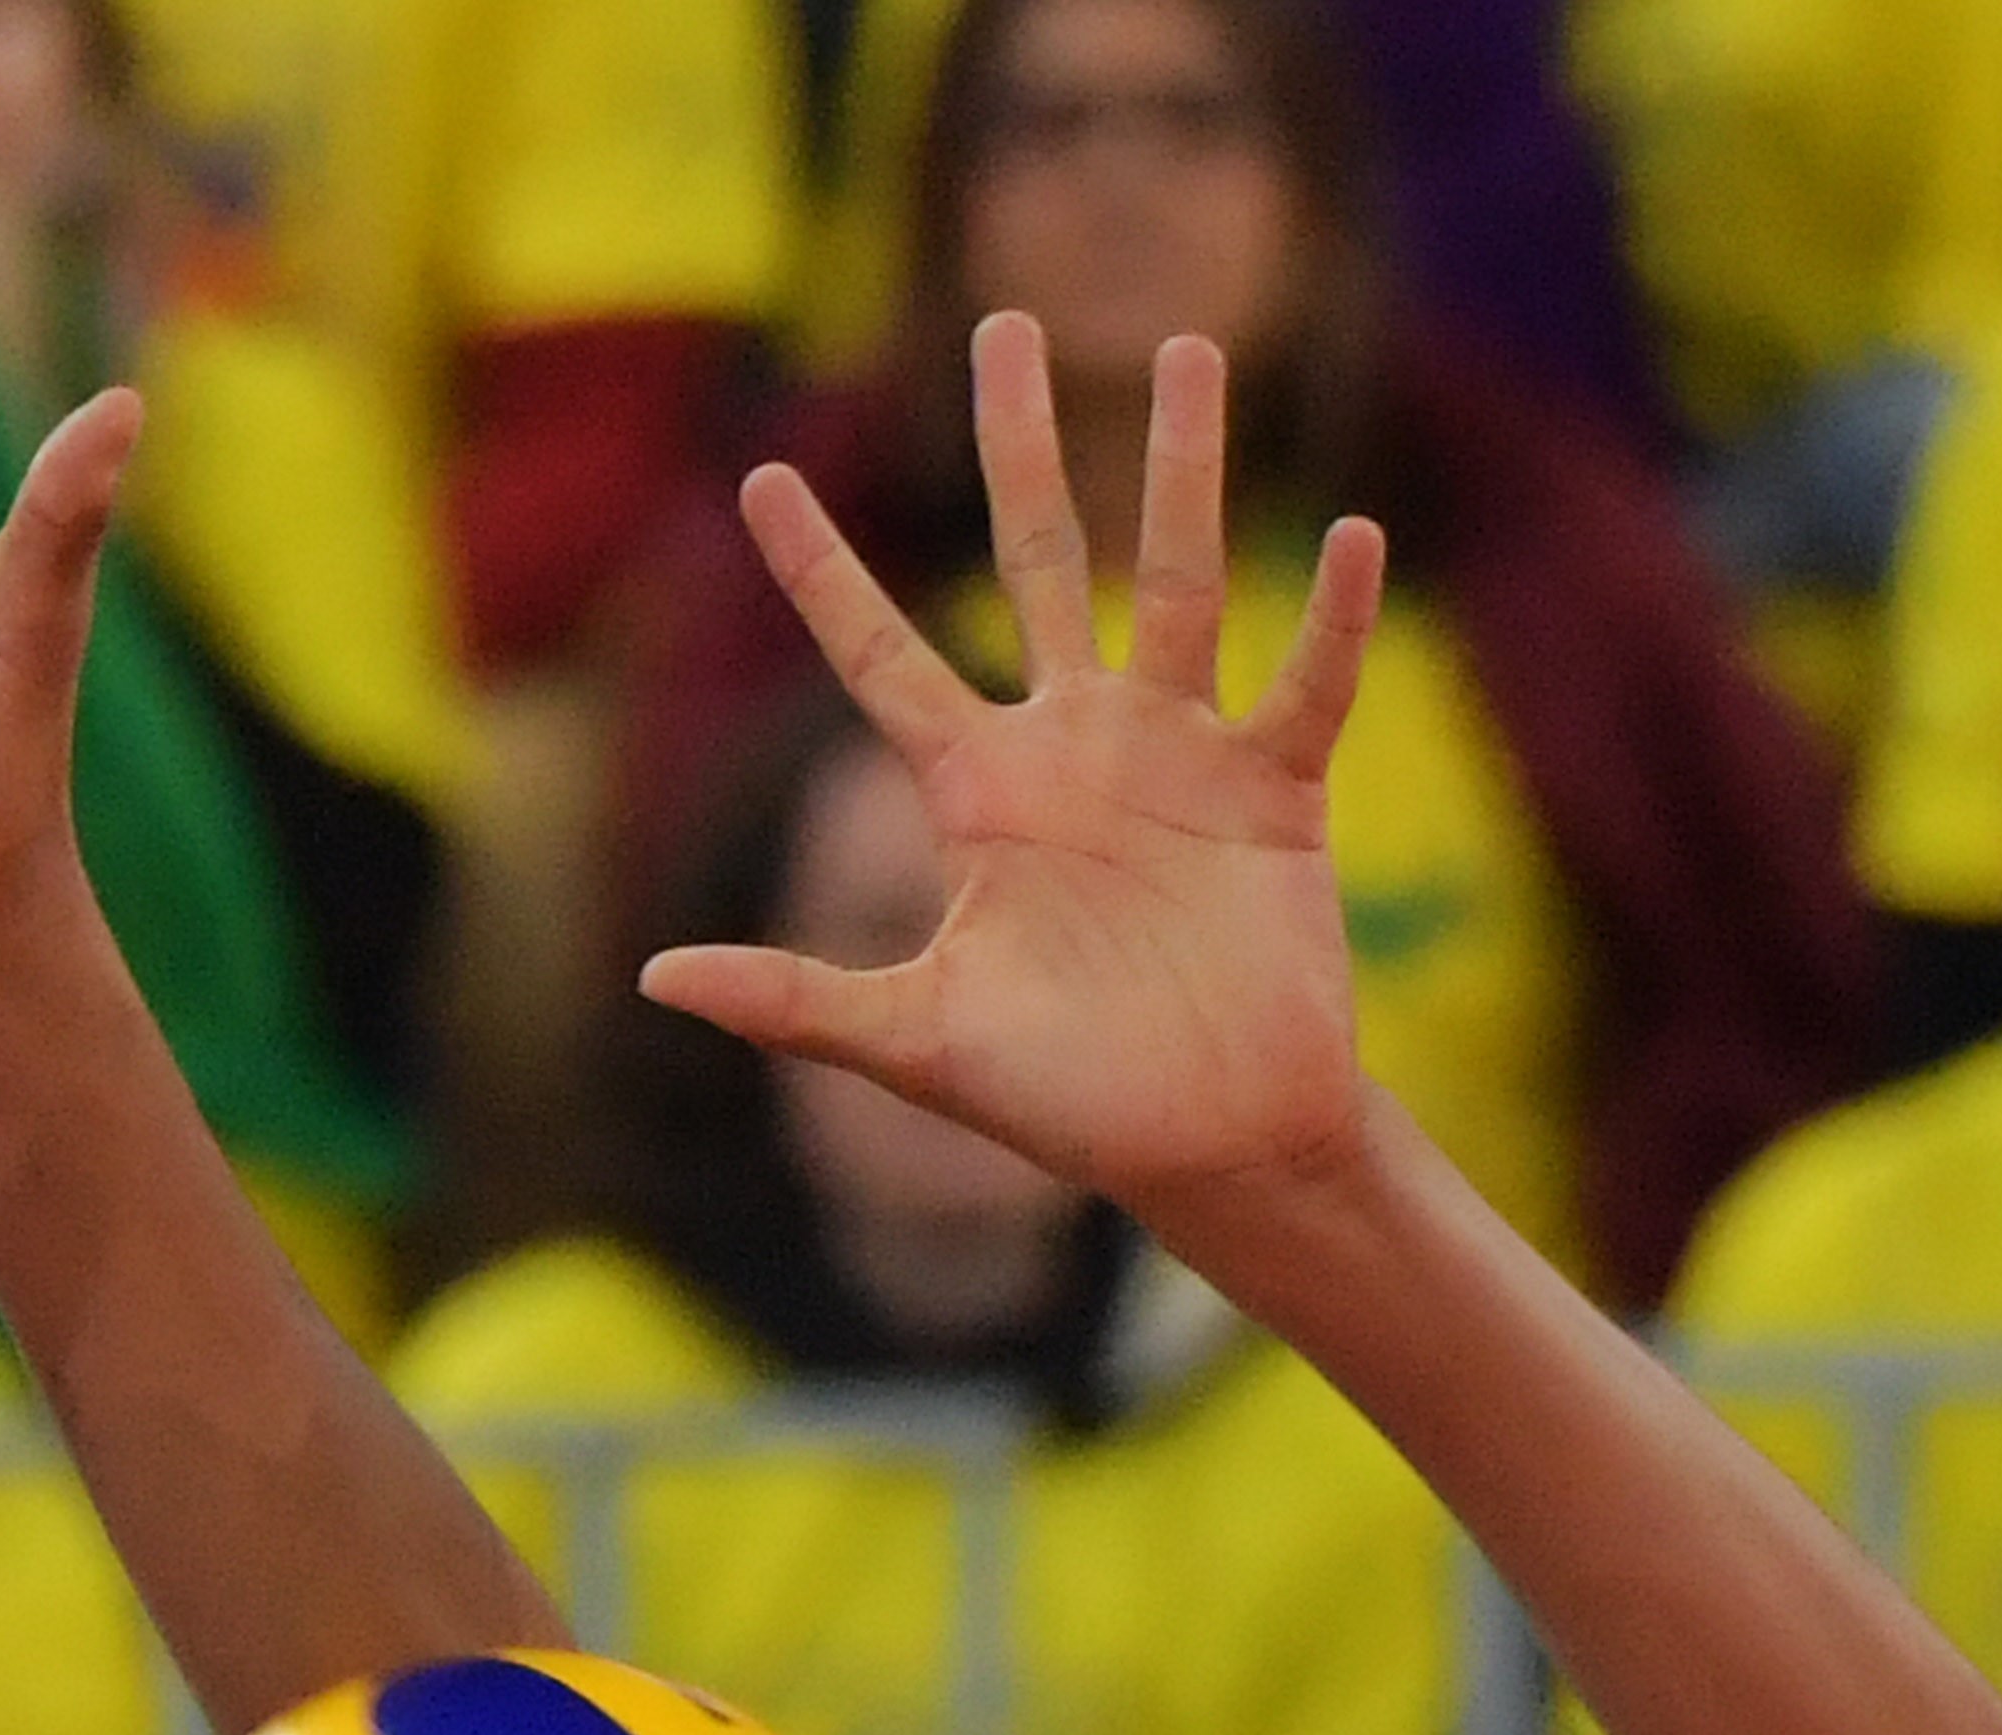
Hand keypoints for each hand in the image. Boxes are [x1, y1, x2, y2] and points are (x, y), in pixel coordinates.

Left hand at [642, 322, 1387, 1243]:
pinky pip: (1307, 684)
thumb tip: (650, 980)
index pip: (877, 656)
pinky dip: (1333, 620)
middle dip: (1019, 444)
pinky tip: (1351, 537)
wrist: (1210, 1145)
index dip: (818, 574)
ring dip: (1186, 468)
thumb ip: (796, 1000)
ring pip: (1181, 579)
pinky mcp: (1275, 790)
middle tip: (1005, 322)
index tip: (754, 479)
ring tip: (1190, 345)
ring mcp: (1179, 754)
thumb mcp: (918, 1039)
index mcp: (979, 791)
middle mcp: (1075, 744)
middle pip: (1039, 558)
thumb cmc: (1065, 1101)